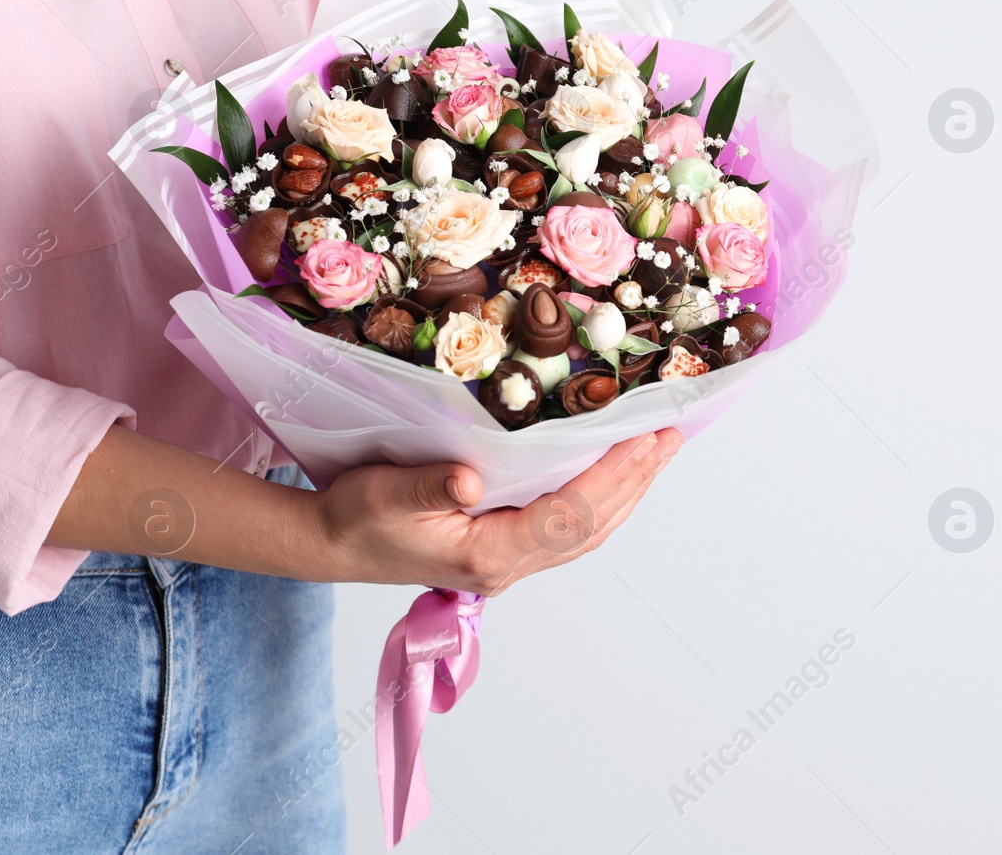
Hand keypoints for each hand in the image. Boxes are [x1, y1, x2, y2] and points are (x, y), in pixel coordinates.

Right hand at [314, 429, 682, 595]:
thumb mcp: (381, 494)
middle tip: (671, 435)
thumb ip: (426, 485)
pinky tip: (617, 473)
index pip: (567, 516)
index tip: (644, 439)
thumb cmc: (355, 516)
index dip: (611, 477)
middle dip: (635, 480)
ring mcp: (511, 562)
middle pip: (591, 525)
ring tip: (659, 449)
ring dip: (627, 490)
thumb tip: (469, 480)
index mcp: (486, 554)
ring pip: (587, 530)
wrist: (330, 545)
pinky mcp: (507, 549)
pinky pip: (570, 527)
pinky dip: (602, 498)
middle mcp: (508, 565)